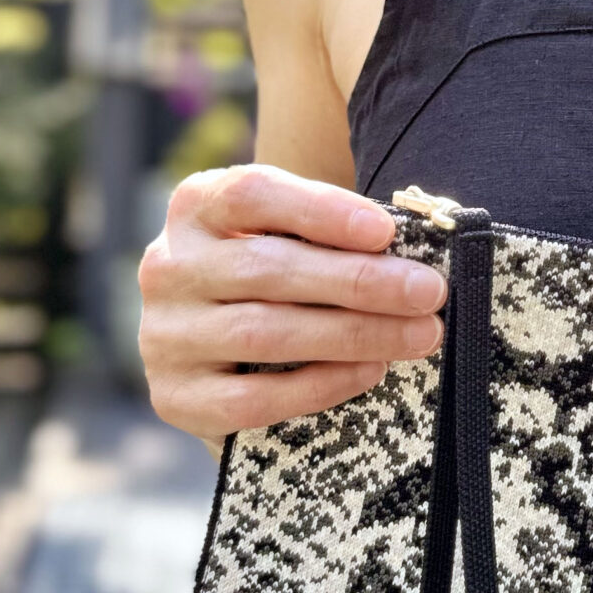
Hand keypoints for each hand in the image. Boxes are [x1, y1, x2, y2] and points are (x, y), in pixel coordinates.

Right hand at [139, 164, 444, 442]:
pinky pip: (252, 398)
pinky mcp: (174, 397)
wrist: (219, 358)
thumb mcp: (289, 241)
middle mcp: (169, 266)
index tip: (386, 231)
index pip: (252, 194)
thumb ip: (329, 237)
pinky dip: (319, 384)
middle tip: (427, 291)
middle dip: (359, 281)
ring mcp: (165, 334)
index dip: (321, 210)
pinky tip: (369, 371)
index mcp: (196, 208)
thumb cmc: (276, 283)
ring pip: (263, 332)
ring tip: (417, 334)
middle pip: (267, 268)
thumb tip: (410, 253)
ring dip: (353, 333)